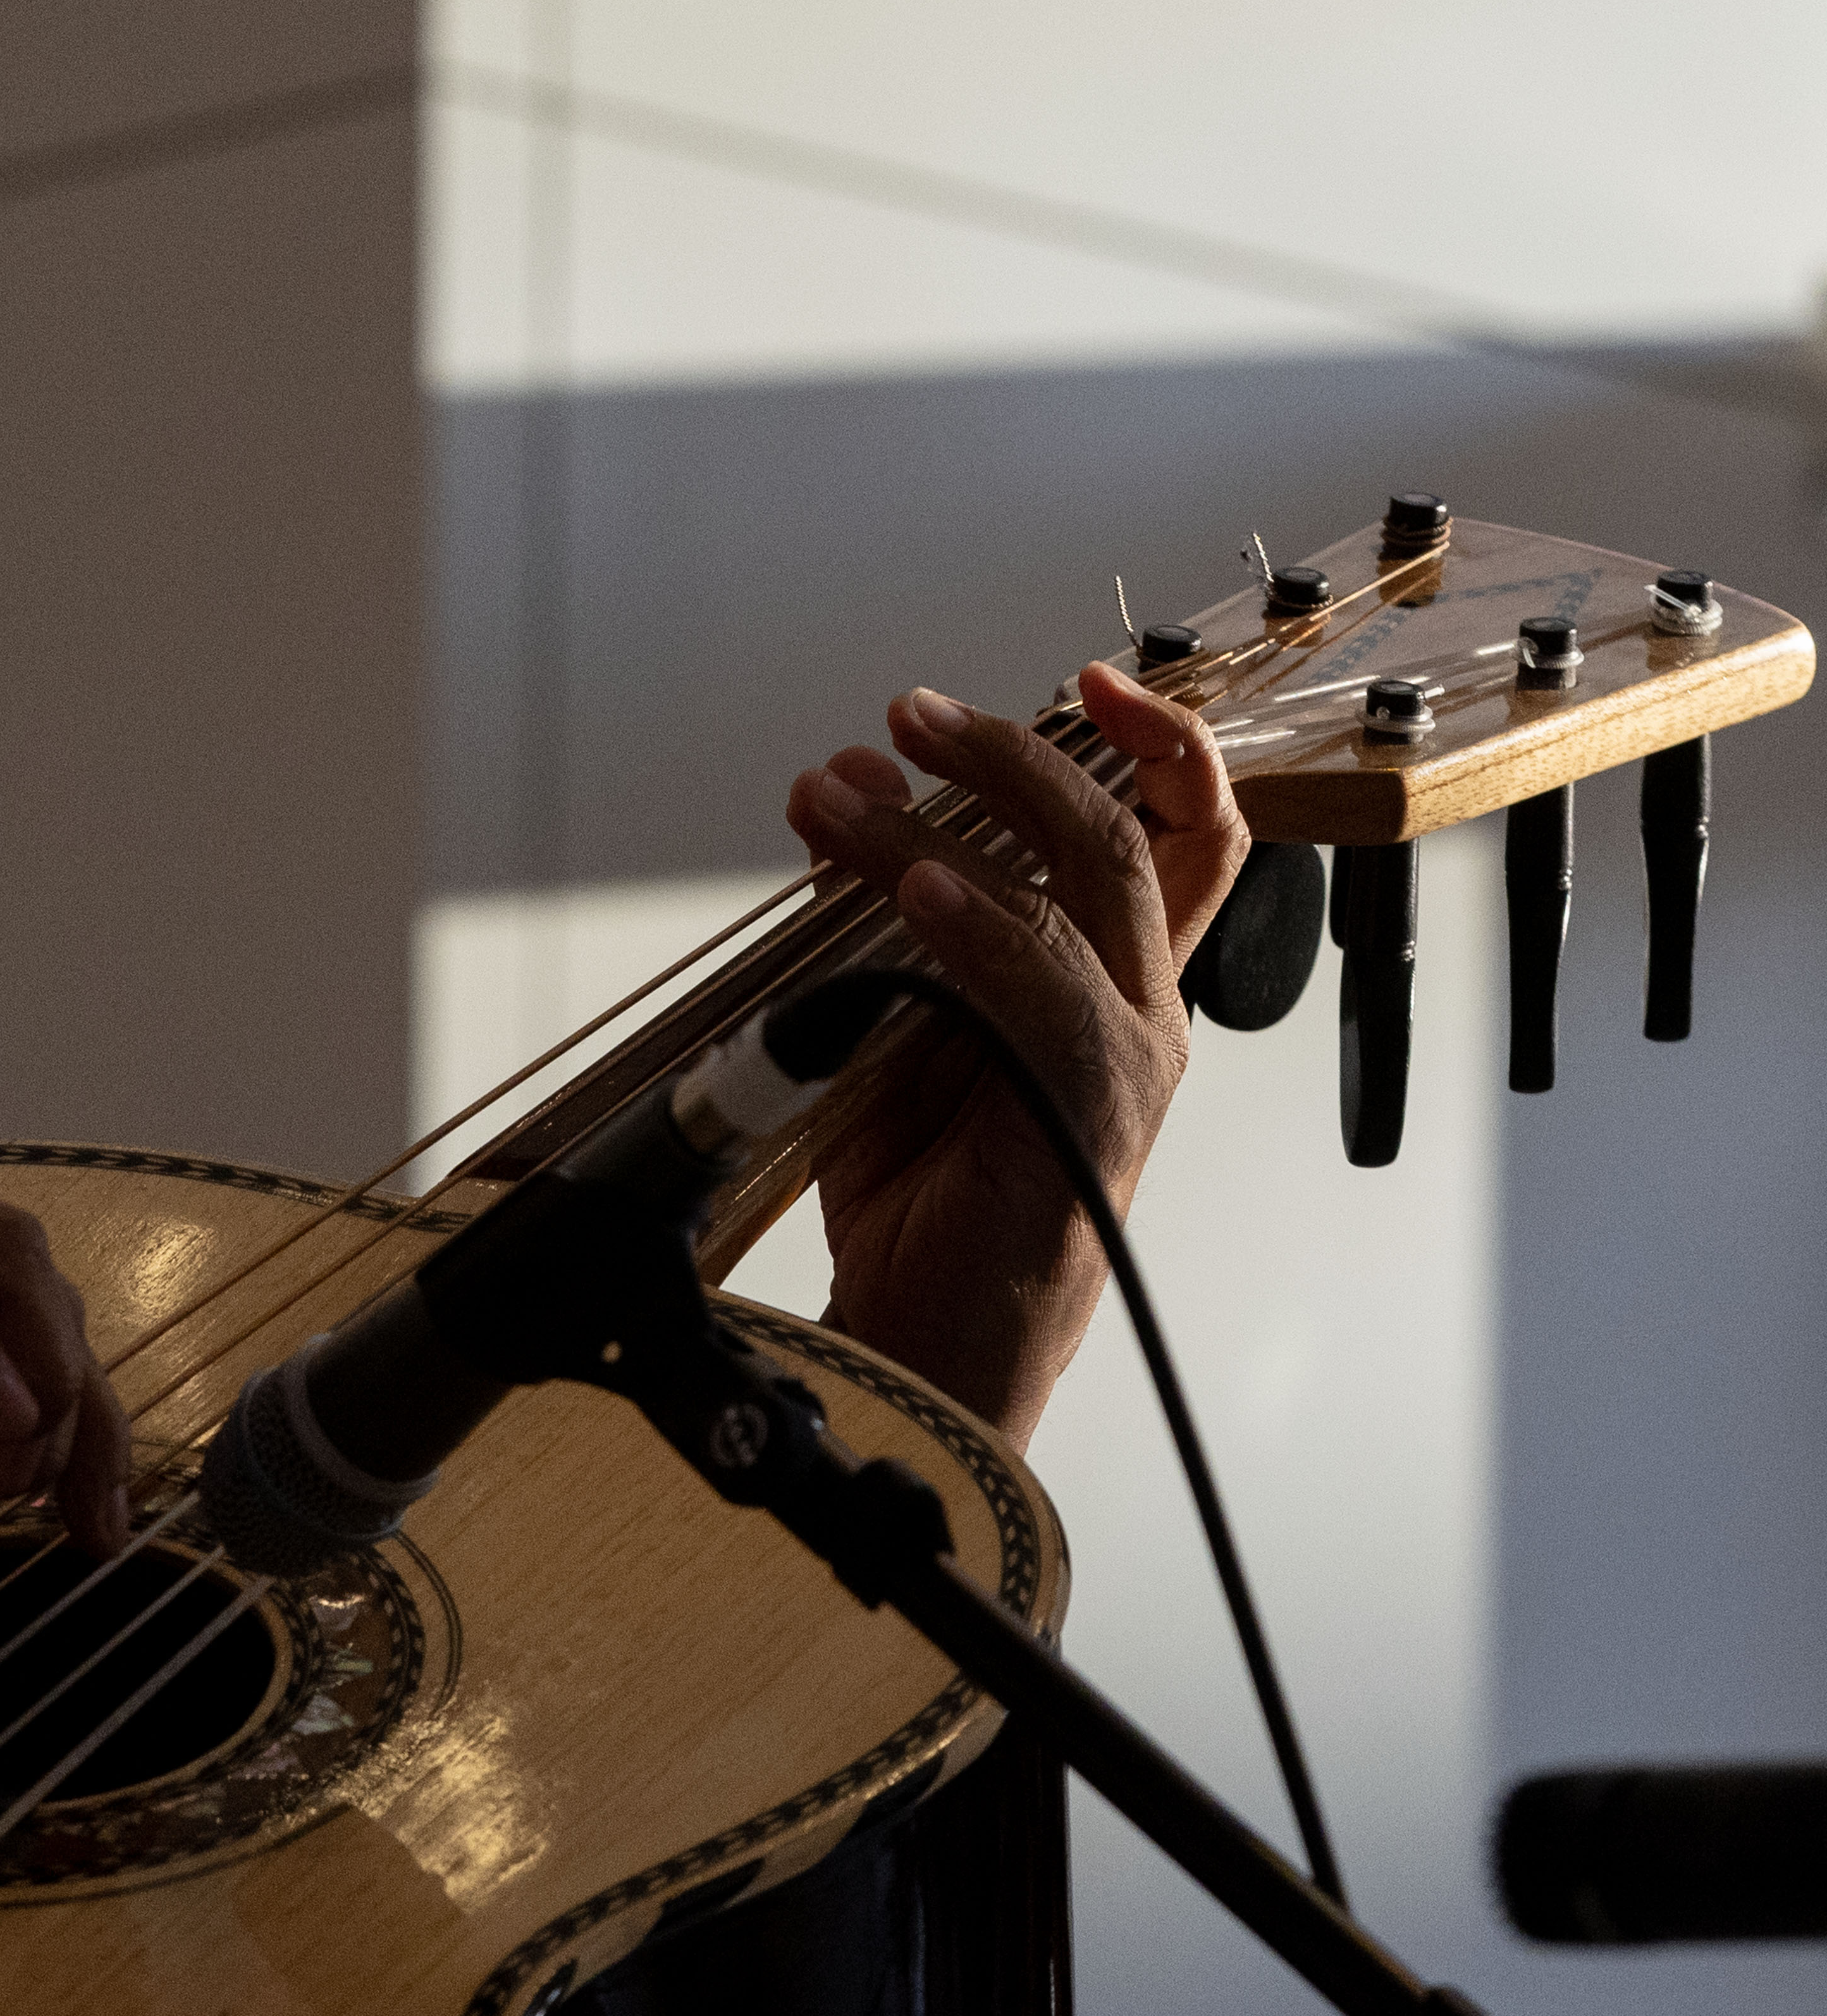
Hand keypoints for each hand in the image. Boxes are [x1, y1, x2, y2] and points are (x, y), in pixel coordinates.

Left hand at [778, 664, 1244, 1444]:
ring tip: (835, 795)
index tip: (1088, 679)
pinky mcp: (1086, 1106)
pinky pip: (1039, 987)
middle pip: (1118, 833)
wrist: (926, 1335)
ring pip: (1074, 889)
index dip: (1154, 744)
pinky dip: (973, 922)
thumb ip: (875, 903)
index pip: (1180, 834)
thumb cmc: (919, 1186)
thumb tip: (842, 781)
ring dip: (942, 821)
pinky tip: (907, 885)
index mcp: (1113, 980)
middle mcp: (1140, 1007)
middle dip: (1011, 752)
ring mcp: (1124, 1056)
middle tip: (904, 715)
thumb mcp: (891, 1011)